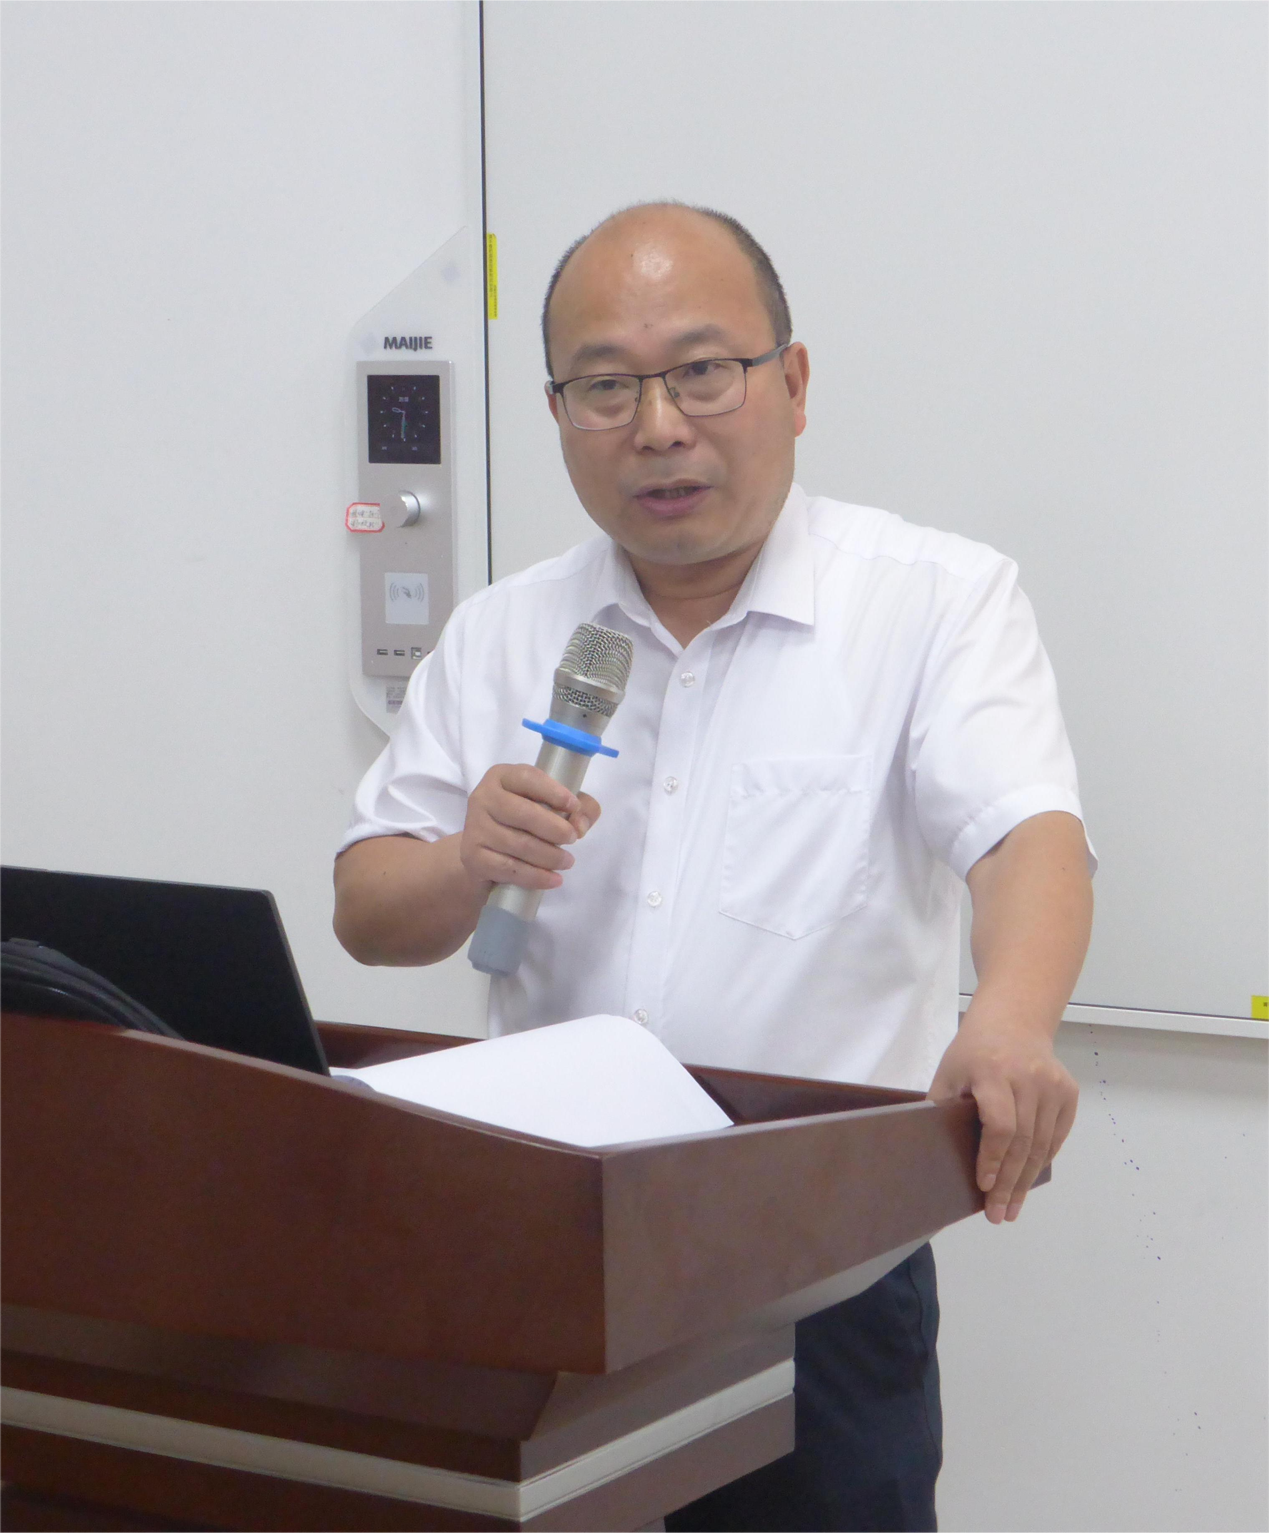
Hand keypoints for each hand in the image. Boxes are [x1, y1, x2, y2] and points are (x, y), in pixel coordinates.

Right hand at [460, 764, 599, 892]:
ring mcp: (475, 827)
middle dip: (555, 829)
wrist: (485, 855)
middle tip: (573, 839)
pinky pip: (509, 868)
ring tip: (567, 861)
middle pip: (523, 813)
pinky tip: (553, 879)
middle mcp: (483, 797)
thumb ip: (580, 808)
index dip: (553, 791)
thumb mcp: (553, 807)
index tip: (574, 806)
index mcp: (502, 777)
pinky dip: (536, 876)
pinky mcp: (472, 856)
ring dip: (550, 856)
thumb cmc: (524, 824)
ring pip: (519, 844)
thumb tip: (580, 824)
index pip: (527, 777)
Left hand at [927, 1013, 1077, 1224]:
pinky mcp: (1068, 1092)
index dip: (992, 1158)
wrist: (1013, 1022)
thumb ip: (942, 1110)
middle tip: (998, 1215)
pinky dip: (1041, 1162)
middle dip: (1009, 1183)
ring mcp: (1053, 1085)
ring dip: (1026, 1181)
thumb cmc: (973, 1052)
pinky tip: (1027, 1181)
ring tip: (1012, 1209)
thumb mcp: (949, 1073)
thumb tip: (929, 1155)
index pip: (999, 1124)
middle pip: (1022, 1141)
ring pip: (1041, 1145)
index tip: (983, 1186)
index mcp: (993, 1072)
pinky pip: (1056, 1137)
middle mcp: (1028, 1078)